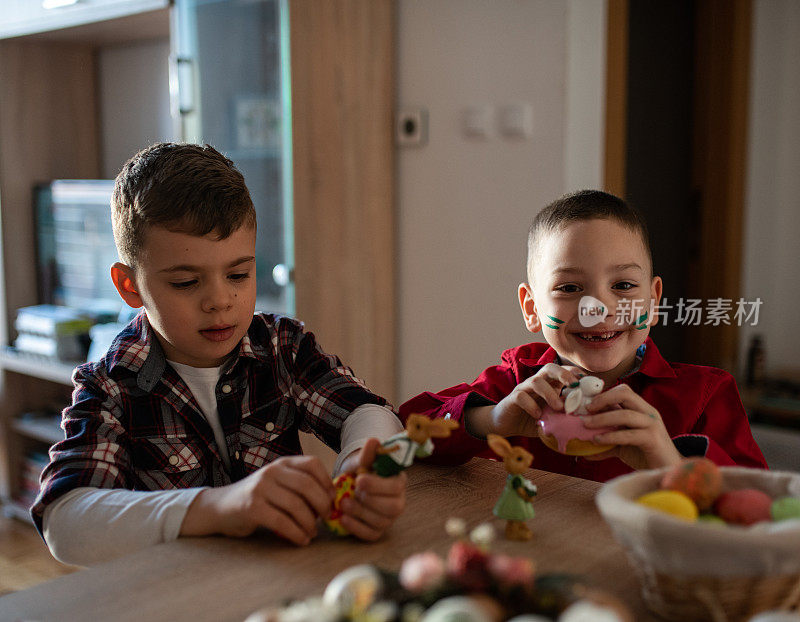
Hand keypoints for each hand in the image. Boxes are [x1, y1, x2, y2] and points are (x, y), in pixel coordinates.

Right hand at [180, 455, 334, 545]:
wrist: (221, 507)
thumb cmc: (257, 498)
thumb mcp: (278, 484)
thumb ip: (299, 485)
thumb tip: (331, 499)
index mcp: (282, 463)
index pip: (312, 464)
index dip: (326, 481)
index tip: (332, 499)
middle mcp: (272, 471)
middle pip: (307, 485)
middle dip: (322, 504)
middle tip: (327, 518)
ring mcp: (261, 488)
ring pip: (296, 505)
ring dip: (310, 523)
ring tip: (312, 533)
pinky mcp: (252, 507)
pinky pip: (282, 522)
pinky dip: (296, 533)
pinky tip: (301, 540)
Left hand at [338, 438, 406, 540]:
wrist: (351, 485)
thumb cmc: (361, 471)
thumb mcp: (362, 461)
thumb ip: (368, 454)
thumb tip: (374, 440)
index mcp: (398, 482)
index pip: (395, 487)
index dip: (377, 485)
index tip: (359, 479)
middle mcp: (398, 502)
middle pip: (392, 508)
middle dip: (370, 501)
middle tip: (352, 492)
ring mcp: (388, 519)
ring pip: (381, 522)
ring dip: (360, 513)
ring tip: (343, 503)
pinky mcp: (377, 530)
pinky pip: (371, 535)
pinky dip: (356, 528)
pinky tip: (343, 519)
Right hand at [482, 363, 583, 436]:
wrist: (505, 424)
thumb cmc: (532, 420)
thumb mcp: (552, 418)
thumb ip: (566, 416)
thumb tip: (587, 420)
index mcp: (548, 384)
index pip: (562, 371)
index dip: (575, 373)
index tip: (589, 383)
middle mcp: (535, 383)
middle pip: (549, 368)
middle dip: (563, 374)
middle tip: (574, 386)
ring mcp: (523, 389)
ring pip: (536, 381)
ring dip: (550, 393)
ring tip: (558, 408)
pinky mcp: (512, 399)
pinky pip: (521, 397)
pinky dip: (531, 405)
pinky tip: (537, 416)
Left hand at [582, 384, 681, 469]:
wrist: (669, 471)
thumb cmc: (646, 456)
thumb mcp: (622, 446)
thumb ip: (605, 444)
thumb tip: (584, 449)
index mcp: (641, 410)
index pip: (623, 392)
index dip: (604, 394)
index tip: (587, 404)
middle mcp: (648, 413)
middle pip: (625, 394)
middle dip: (603, 399)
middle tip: (586, 409)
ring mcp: (652, 425)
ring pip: (626, 414)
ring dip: (602, 418)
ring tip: (586, 425)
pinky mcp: (653, 440)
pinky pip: (629, 434)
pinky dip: (611, 436)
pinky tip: (597, 441)